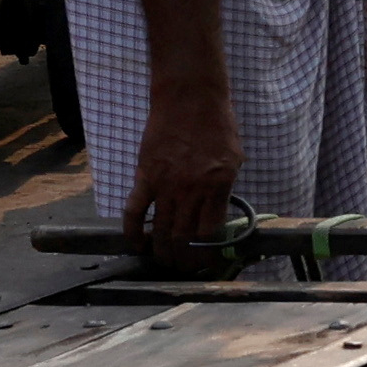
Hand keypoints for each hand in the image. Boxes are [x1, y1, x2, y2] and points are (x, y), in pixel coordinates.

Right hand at [126, 89, 241, 265]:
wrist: (190, 98)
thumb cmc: (217, 125)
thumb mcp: (234, 158)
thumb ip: (224, 189)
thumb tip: (216, 216)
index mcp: (219, 184)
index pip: (210, 233)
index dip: (206, 254)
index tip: (206, 264)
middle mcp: (192, 188)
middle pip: (184, 237)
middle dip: (184, 260)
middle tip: (183, 269)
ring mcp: (166, 184)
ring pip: (160, 230)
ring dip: (161, 252)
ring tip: (163, 262)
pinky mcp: (145, 176)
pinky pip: (135, 211)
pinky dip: (133, 232)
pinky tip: (136, 244)